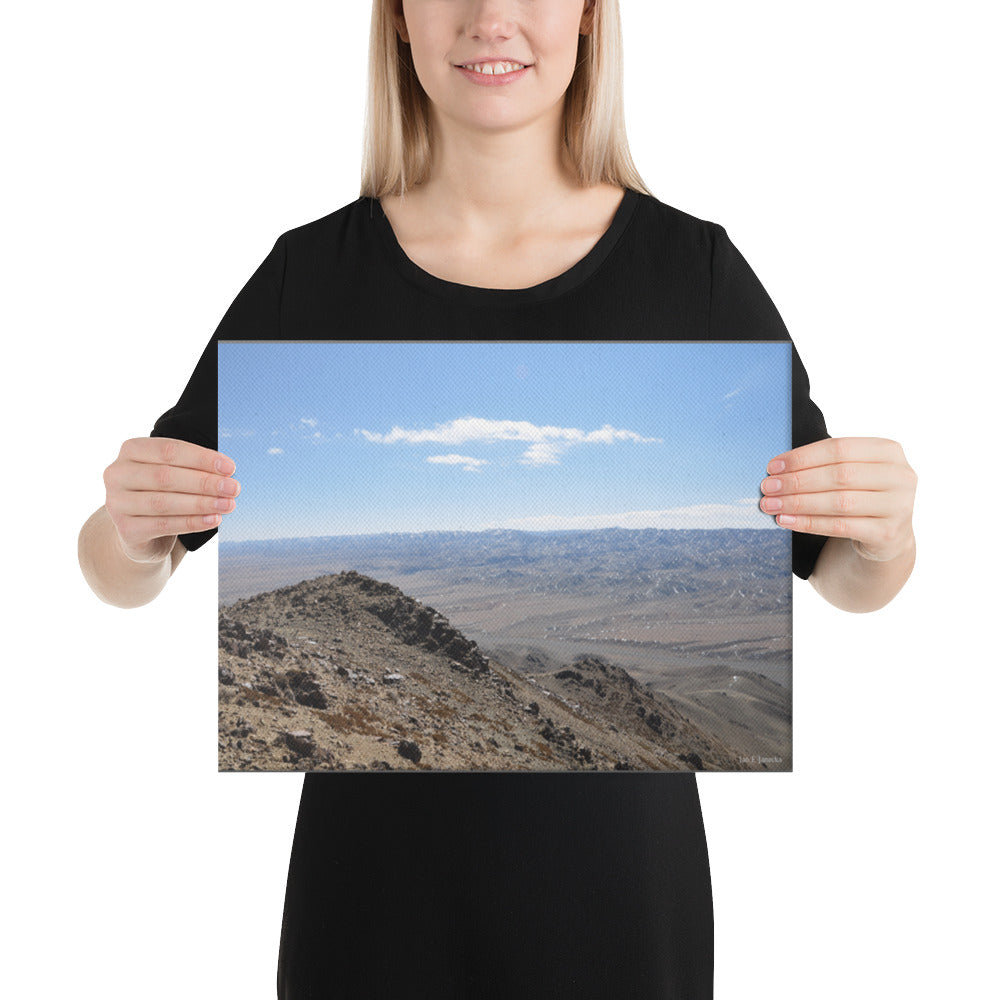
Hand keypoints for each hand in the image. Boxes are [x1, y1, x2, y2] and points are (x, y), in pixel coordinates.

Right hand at [103, 438, 239, 562]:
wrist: (141, 532)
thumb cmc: (163, 493)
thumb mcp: (173, 473)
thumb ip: (193, 467)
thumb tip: (228, 471)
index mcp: (131, 450)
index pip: (169, 450)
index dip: (201, 458)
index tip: (230, 467)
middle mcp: (117, 474)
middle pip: (165, 476)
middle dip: (204, 482)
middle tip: (233, 488)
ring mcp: (117, 502)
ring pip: (164, 502)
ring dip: (201, 503)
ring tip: (228, 505)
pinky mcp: (126, 529)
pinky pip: (164, 525)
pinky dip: (192, 522)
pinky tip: (213, 520)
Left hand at [759, 437, 916, 562]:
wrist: (887, 535)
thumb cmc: (860, 495)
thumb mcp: (853, 472)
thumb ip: (825, 464)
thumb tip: (776, 469)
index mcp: (889, 451)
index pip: (839, 448)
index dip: (803, 457)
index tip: (773, 466)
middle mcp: (900, 476)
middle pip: (839, 475)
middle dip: (797, 481)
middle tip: (767, 487)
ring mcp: (899, 506)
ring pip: (839, 502)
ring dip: (798, 503)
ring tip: (771, 505)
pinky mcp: (889, 533)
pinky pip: (840, 526)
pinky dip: (809, 523)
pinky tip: (786, 521)